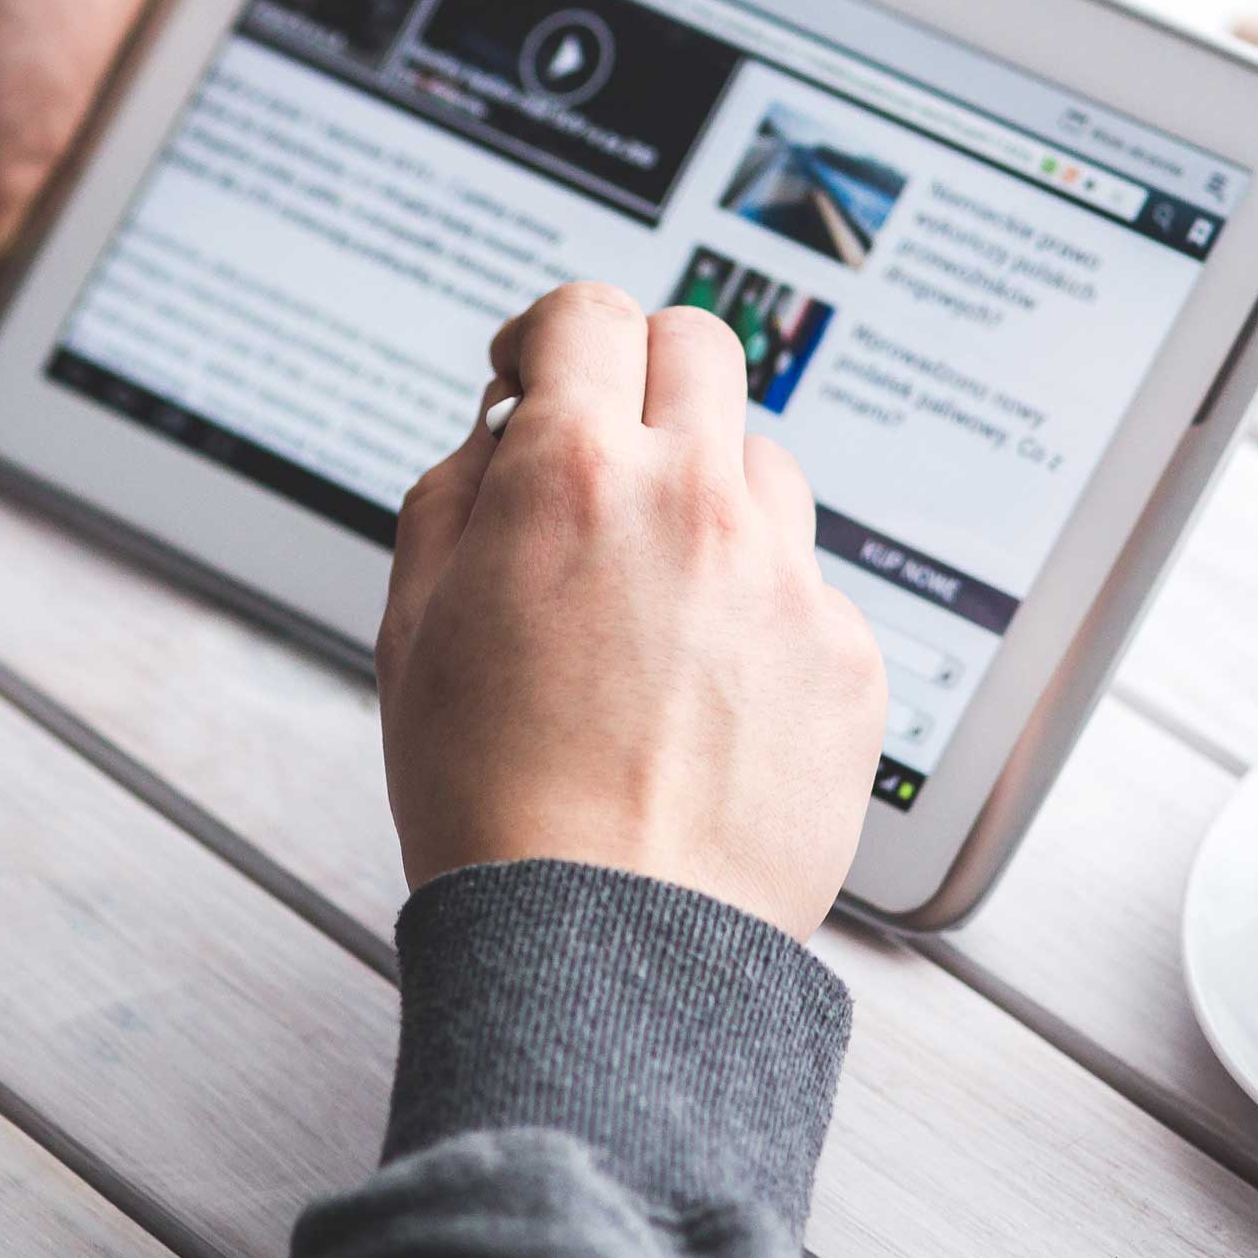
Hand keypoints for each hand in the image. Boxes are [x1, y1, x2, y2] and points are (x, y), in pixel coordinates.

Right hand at [377, 283, 887, 939]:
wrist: (605, 944)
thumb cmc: (492, 798)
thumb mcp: (410, 623)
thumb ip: (455, 490)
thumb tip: (505, 428)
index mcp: (576, 476)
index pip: (586, 313)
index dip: (548, 332)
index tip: (535, 373)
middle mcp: (696, 501)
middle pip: (699, 344)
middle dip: (640, 372)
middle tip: (604, 443)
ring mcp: (787, 577)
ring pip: (761, 463)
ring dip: (705, 493)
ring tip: (653, 599)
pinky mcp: (847, 656)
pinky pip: (805, 584)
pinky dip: (756, 609)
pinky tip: (704, 690)